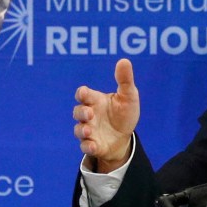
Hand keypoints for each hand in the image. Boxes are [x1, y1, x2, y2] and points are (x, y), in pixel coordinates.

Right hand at [73, 58, 139, 172]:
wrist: (126, 136)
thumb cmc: (124, 113)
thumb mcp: (129, 96)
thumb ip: (125, 80)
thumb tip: (124, 60)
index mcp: (96, 101)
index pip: (83, 95)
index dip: (82, 93)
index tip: (84, 93)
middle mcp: (89, 115)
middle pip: (78, 112)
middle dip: (81, 112)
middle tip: (90, 113)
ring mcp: (89, 130)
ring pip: (79, 130)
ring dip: (82, 130)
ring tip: (89, 130)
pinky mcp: (93, 144)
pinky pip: (85, 146)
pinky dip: (88, 146)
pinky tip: (93, 145)